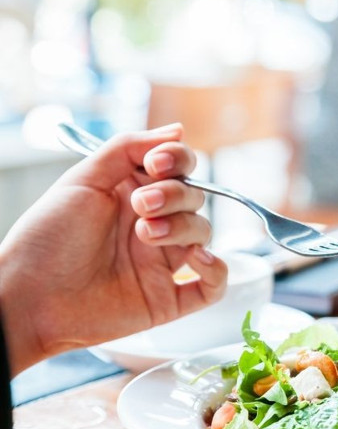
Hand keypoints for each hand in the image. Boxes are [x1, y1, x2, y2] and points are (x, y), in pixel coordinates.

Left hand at [0, 124, 227, 374]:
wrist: (28, 297)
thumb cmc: (46, 240)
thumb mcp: (82, 181)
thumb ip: (127, 149)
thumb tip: (177, 130)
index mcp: (134, 193)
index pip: (179, 167)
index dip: (178, 159)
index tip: (155, 164)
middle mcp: (153, 224)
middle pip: (195, 197)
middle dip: (174, 195)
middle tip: (140, 206)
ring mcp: (163, 262)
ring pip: (203, 233)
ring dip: (184, 227)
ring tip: (147, 234)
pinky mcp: (169, 298)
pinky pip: (213, 286)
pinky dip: (217, 270)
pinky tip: (200, 259)